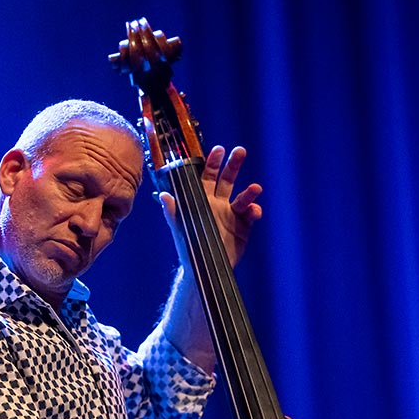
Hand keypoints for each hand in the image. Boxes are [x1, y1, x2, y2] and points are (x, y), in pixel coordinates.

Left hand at [159, 145, 262, 268]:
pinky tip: (254, 212)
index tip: (219, 149)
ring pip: (243, 196)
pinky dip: (254, 211)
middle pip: (228, 179)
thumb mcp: (179, 229)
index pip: (207, 176)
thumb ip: (172, 212)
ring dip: (250, 191)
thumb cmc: (188, 248)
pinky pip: (251, 214)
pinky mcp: (243, 226)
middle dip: (233, 165)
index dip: (213, 162)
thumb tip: (163, 195)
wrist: (204, 269)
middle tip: (240, 151)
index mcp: (202, 200)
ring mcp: (232, 214)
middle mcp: (218, 203)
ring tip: (255, 188)